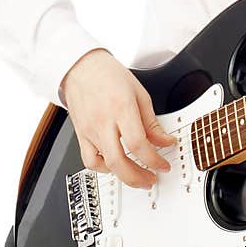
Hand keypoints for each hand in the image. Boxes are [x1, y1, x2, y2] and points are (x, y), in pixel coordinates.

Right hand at [61, 48, 177, 188]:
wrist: (81, 67)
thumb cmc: (109, 75)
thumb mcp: (140, 94)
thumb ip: (152, 123)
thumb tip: (164, 141)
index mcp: (121, 108)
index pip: (138, 143)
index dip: (154, 159)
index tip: (163, 164)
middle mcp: (103, 122)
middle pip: (119, 161)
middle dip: (139, 177)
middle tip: (151, 178)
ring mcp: (90, 130)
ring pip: (105, 164)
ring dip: (124, 176)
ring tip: (137, 176)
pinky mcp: (81, 135)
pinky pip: (89, 160)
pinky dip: (103, 168)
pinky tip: (115, 166)